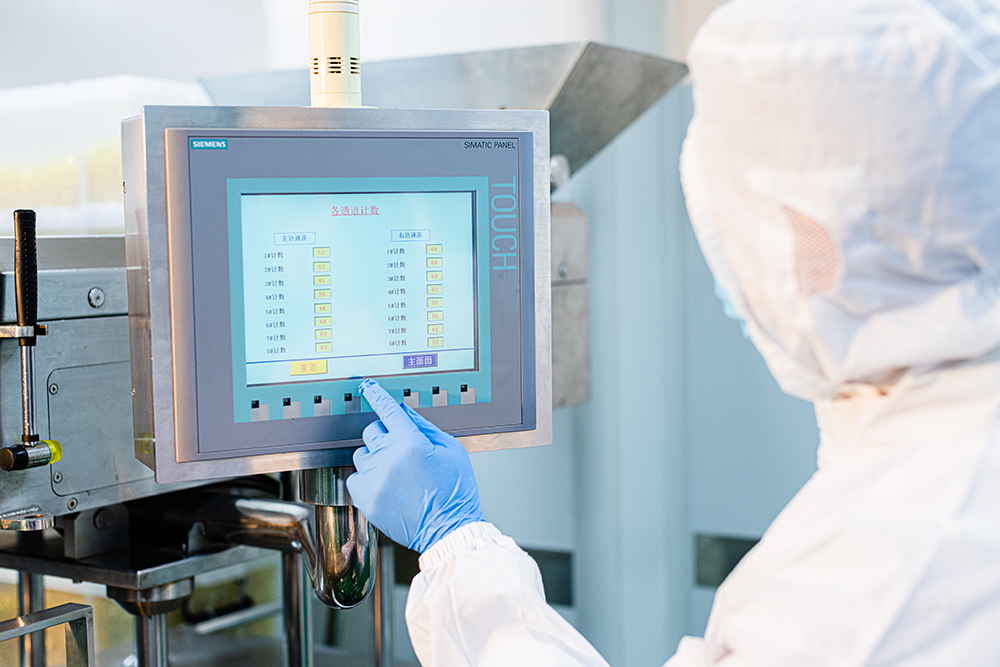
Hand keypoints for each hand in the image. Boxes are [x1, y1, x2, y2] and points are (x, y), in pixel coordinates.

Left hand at [347, 379, 484, 552]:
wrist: (448, 530)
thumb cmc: (454, 492)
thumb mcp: (452, 451)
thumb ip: (426, 427)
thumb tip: (404, 411)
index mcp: (411, 442)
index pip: (387, 409)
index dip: (376, 395)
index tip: (367, 387)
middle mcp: (388, 458)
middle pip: (372, 431)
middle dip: (384, 435)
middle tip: (400, 451)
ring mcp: (374, 478)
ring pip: (362, 454)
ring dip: (375, 458)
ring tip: (395, 475)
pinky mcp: (365, 498)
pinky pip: (356, 477)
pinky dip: (367, 479)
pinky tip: (387, 487)